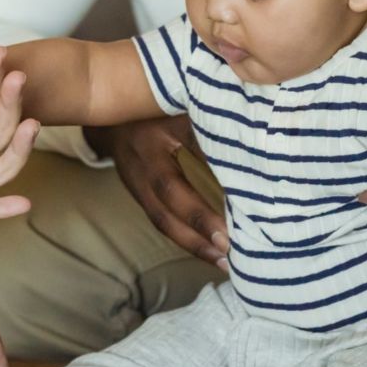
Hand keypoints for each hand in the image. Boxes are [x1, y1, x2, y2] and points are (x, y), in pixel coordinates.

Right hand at [84, 116, 228, 268]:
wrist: (112, 106)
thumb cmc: (160, 103)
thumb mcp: (183, 107)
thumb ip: (210, 127)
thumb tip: (254, 155)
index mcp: (150, 144)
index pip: (173, 185)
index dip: (197, 211)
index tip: (227, 232)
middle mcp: (139, 168)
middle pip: (163, 213)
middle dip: (197, 237)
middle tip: (229, 256)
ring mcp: (135, 184)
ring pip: (161, 221)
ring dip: (192, 245)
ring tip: (223, 262)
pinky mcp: (139, 193)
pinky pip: (160, 219)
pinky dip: (185, 236)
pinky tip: (209, 249)